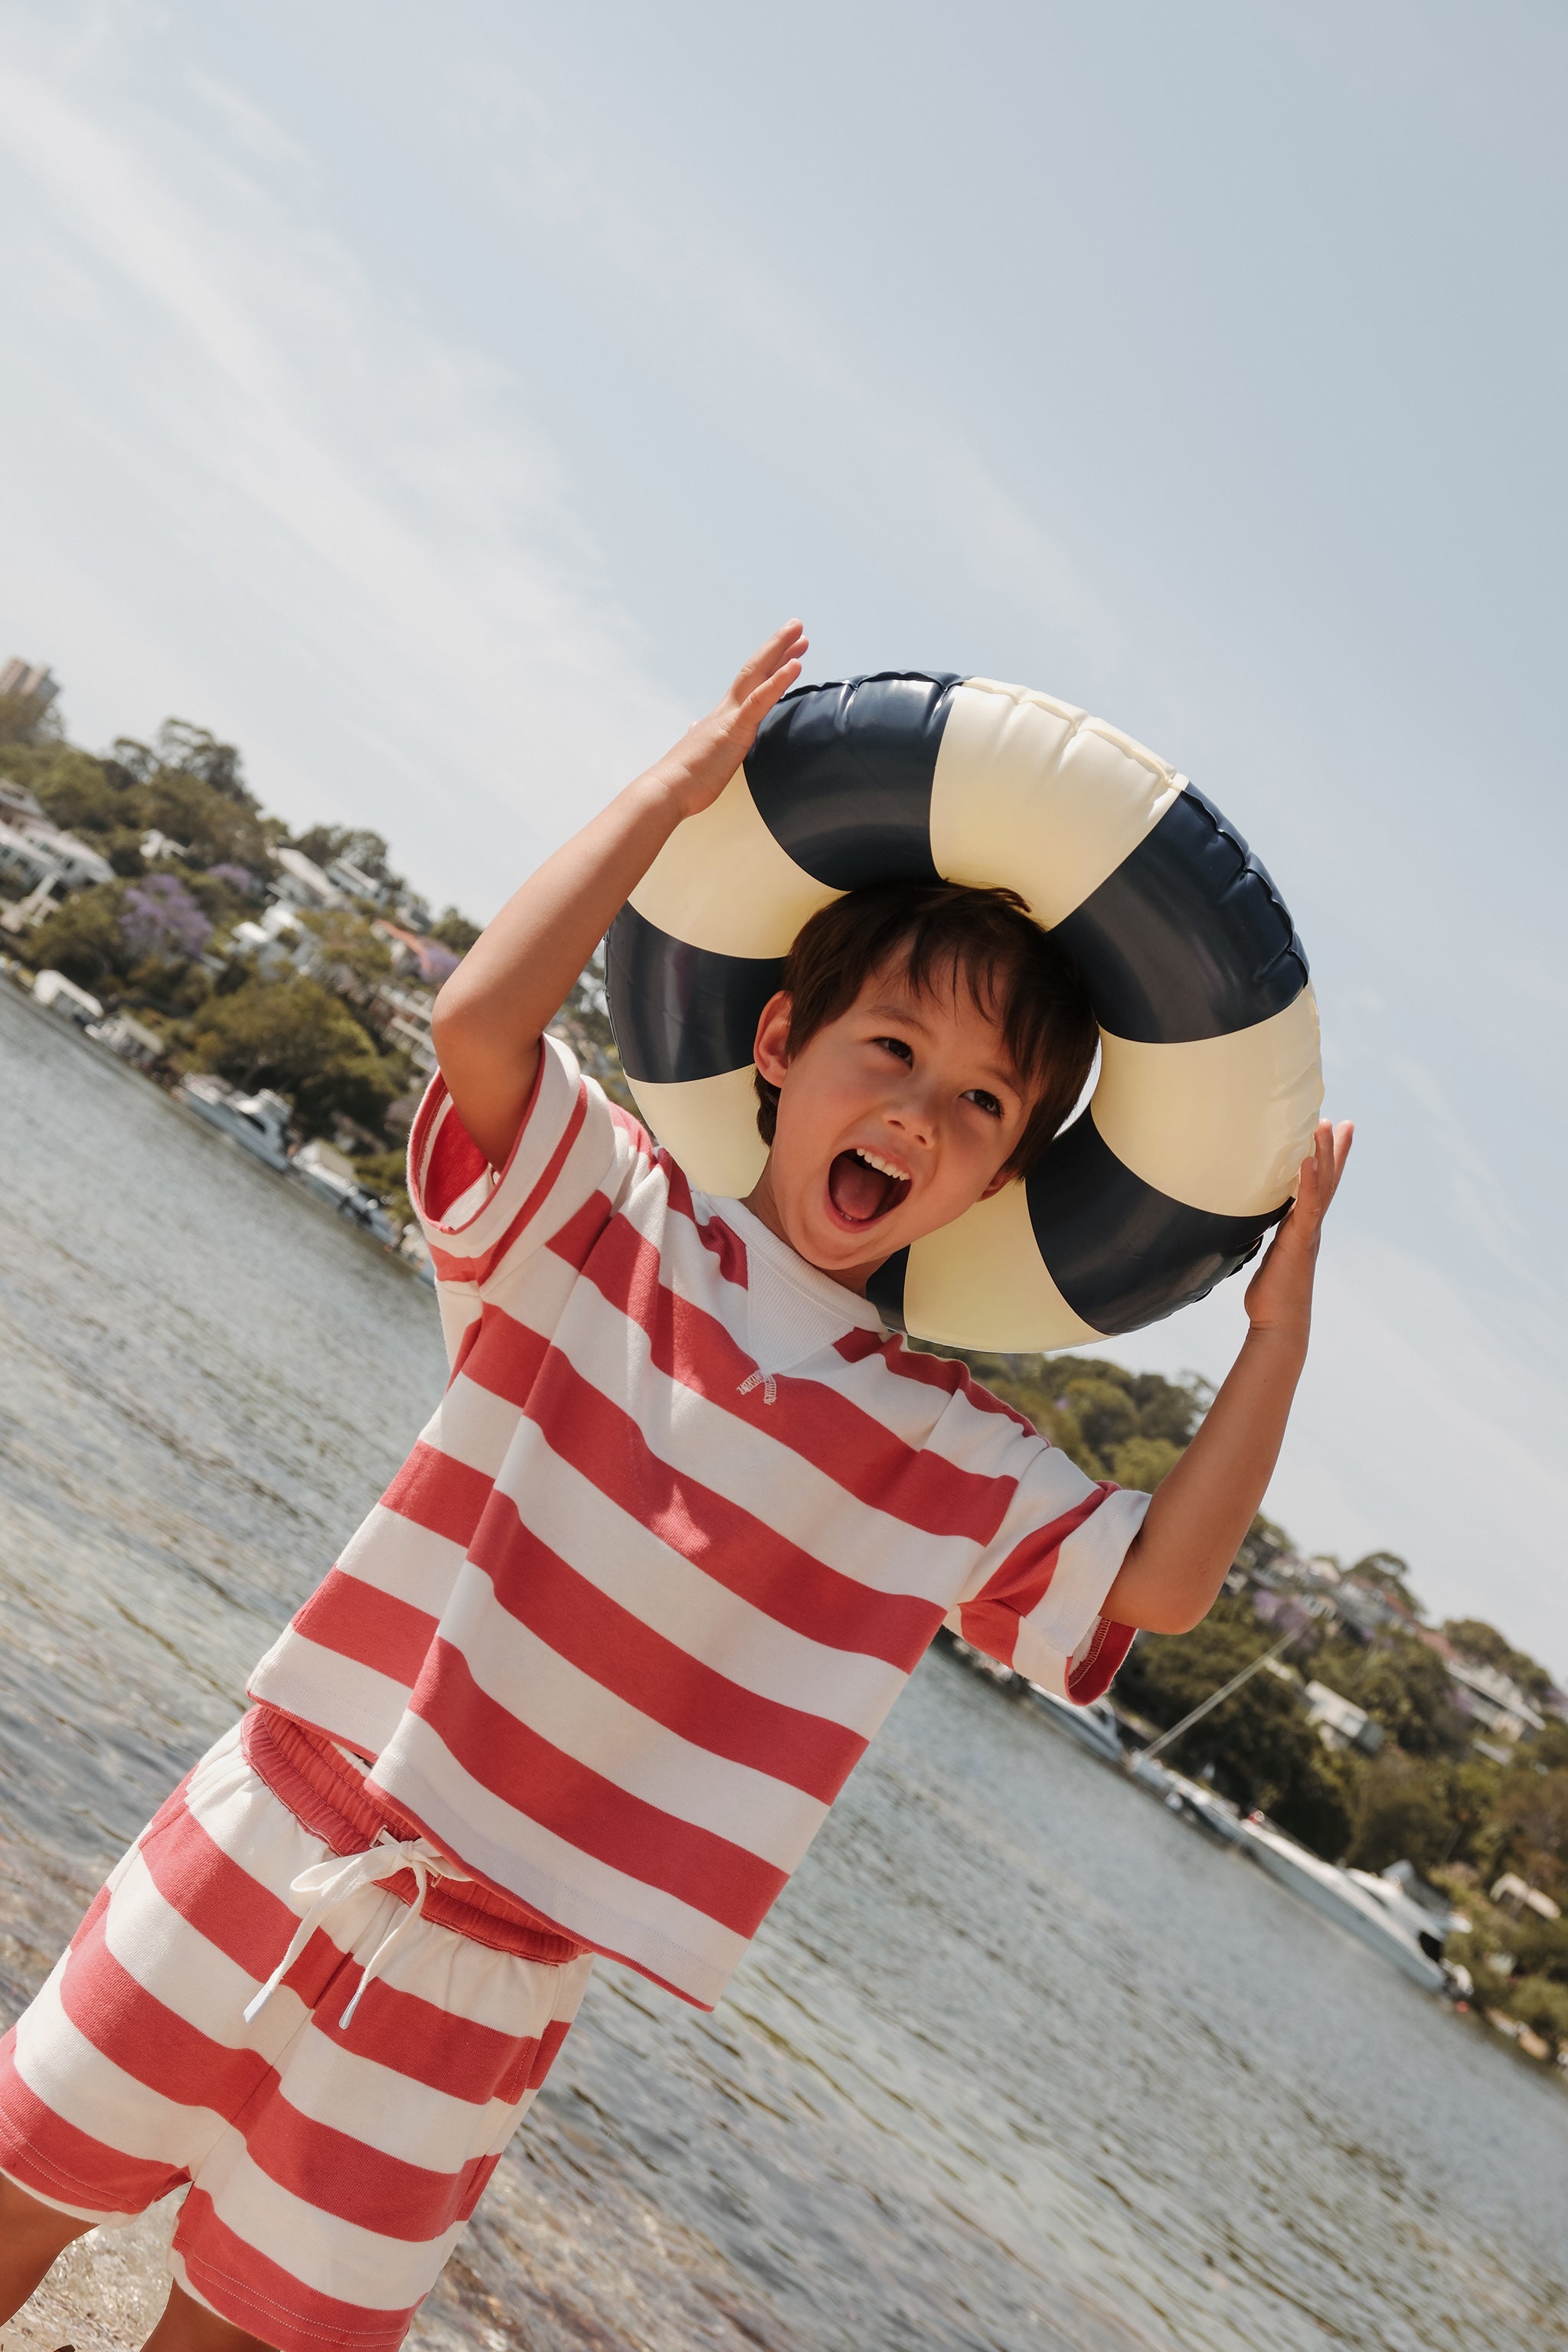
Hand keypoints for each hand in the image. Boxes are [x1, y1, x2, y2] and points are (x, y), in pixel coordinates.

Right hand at [649, 621, 807, 820]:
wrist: (667, 791)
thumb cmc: (684, 779)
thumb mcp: (698, 752)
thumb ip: (700, 735)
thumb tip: (695, 727)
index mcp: (722, 716)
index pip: (749, 683)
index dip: (769, 666)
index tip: (788, 652)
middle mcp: (726, 710)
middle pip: (755, 669)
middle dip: (777, 647)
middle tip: (797, 626)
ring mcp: (731, 717)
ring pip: (758, 676)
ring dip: (780, 652)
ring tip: (800, 633)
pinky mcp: (735, 730)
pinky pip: (759, 702)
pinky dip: (778, 682)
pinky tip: (795, 666)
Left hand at [1243, 1118, 1352, 1341]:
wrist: (1278, 1325)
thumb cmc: (1270, 1298)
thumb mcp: (1266, 1258)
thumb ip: (1265, 1240)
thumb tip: (1248, 1228)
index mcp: (1303, 1228)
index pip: (1318, 1189)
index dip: (1328, 1163)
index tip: (1335, 1137)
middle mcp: (1310, 1227)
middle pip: (1328, 1181)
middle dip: (1335, 1151)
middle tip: (1343, 1122)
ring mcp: (1307, 1233)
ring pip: (1321, 1187)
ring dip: (1324, 1154)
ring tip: (1326, 1124)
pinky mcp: (1298, 1241)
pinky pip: (1305, 1206)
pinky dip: (1307, 1182)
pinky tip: (1307, 1159)